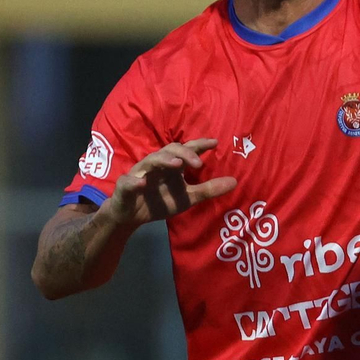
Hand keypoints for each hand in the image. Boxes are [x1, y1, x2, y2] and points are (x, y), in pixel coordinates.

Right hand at [100, 139, 237, 226]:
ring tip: (176, 164)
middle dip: (184, 153)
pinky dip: (135, 181)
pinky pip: (128, 182)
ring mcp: (140, 174)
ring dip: (163, 161)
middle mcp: (156, 165)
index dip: (199, 145)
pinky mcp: (125, 187)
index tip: (215, 142)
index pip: (186, 150)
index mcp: (172, 165)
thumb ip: (208, 189)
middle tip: (198, 163)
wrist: (131, 216)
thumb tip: (235, 181)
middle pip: (169, 150)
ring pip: (150, 161)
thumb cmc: (159, 201)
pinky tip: (142, 183)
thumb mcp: (187, 198)